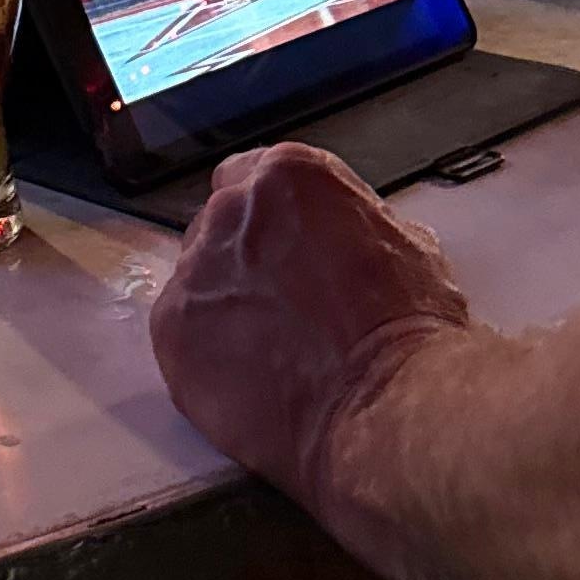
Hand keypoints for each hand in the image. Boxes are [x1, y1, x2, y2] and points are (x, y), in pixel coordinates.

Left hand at [148, 140, 467, 511]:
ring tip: (275, 352)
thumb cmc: (404, 333)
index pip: (252, 178)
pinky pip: (180, 333)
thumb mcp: (407, 245)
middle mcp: (232, 212)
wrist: (385, 402)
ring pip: (199, 282)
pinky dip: (207, 354)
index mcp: (287, 178)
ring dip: (226, 308)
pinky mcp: (172, 329)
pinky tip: (253, 376)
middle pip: (221, 228)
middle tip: (285, 307)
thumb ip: (355, 225)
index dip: (271, 221)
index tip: (282, 248)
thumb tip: (348, 239)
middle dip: (248, 263)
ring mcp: (196, 271)